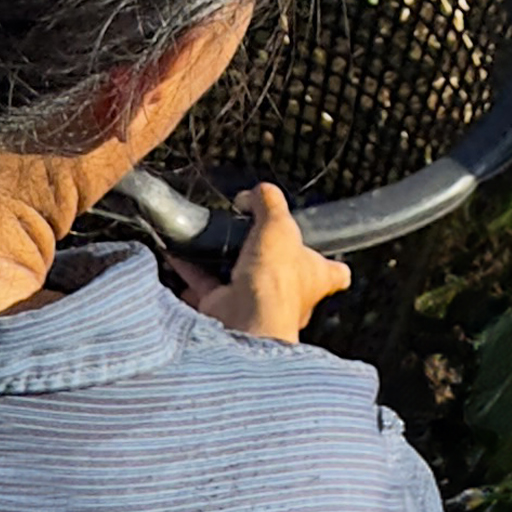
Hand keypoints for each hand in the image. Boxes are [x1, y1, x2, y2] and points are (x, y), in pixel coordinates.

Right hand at [164, 183, 349, 342]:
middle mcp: (287, 295)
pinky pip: (204, 285)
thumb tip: (257, 192)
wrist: (245, 318)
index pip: (334, 272)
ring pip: (238, 277)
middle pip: (279, 273)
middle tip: (249, 233)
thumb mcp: (279, 222)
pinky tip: (178, 251)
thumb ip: (270, 201)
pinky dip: (189, 269)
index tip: (317, 248)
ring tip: (210, 237)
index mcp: (315, 277)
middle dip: (263, 255)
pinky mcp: (224, 308)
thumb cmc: (276, 278)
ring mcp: (255, 304)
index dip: (328, 261)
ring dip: (221, 260)